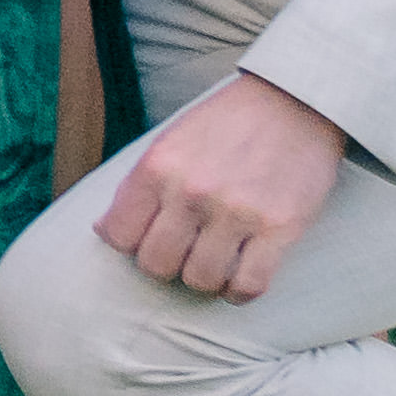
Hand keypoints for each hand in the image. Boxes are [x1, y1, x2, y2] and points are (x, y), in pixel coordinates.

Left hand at [90, 70, 351, 302]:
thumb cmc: (224, 125)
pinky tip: (239, 276)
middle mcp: (192, 191)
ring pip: (200, 280)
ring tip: (212, 262)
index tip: (148, 239)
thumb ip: (137, 186)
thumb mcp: (168, 142)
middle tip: (182, 253)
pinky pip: (248, 285)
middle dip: (165, 265)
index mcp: (157, 167)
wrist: (292, 104)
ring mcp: (237, 212)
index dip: (130, 245)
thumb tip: (104, 232)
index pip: (119, 235)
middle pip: (156, 264)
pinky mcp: (280, 229)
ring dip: (204, 278)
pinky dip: (239, 292)